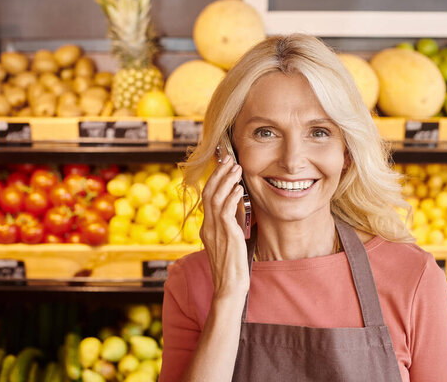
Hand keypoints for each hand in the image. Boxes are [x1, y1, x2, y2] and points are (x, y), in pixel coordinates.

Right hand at [200, 154, 248, 300]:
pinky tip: (238, 188)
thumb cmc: (232, 267)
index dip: (215, 180)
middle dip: (219, 173)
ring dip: (226, 180)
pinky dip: (231, 196)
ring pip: (215, 197)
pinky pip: (225, 210)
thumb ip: (232, 223)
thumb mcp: (231, 240)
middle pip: (208, 192)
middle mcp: (207, 227)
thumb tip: (239, 204)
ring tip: (236, 167)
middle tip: (229, 159)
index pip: (208, 198)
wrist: (229, 287)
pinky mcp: (225, 235)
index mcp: (207, 228)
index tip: (225, 167)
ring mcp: (214, 230)